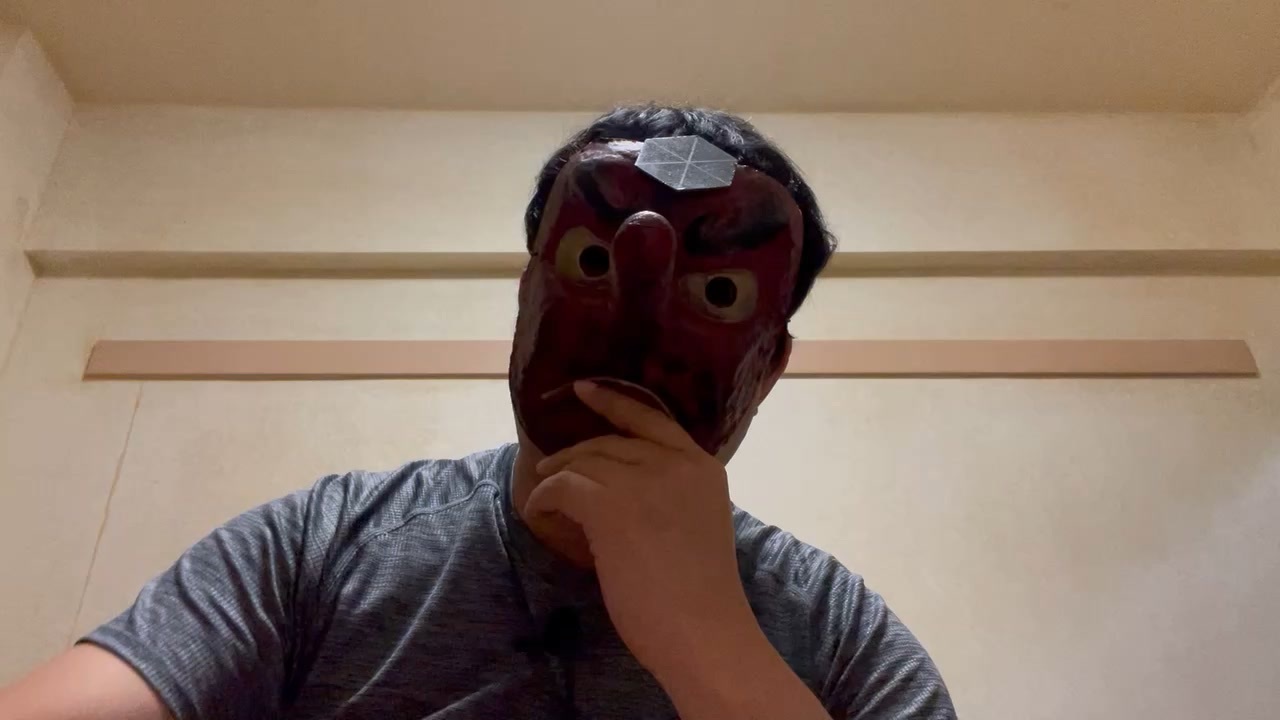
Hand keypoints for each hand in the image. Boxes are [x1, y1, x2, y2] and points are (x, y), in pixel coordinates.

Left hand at [527, 380, 757, 680]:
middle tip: (553, 469)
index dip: (615, 402)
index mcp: (703, 467)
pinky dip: (546, 496)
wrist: (704, 632)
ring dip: (557, 475)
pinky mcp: (610, 505)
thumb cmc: (701, 595)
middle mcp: (675, 463)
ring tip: (545, 493)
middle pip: (609, 441)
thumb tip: (625, 488)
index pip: (652, 419)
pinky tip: (541, 510)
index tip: (584, 390)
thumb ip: (672, 495)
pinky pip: (563, 486)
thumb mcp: (698, 523)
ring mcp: (643, 480)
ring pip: (583, 460)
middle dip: (575, 453)